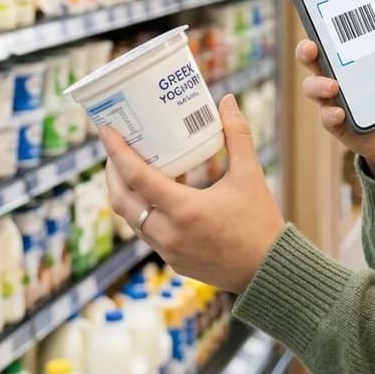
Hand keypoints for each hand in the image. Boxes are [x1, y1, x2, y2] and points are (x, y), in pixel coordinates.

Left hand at [99, 94, 284, 292]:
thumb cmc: (260, 222)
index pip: (137, 178)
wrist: (268, 271)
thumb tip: (226, 101)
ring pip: (132, 218)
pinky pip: (148, 232)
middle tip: (116, 147)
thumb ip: (237, 135)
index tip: (106, 130)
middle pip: (122, 200)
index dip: (117, 152)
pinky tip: (159, 194)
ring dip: (127, 192)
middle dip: (113, 171)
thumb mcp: (250, 175)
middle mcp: (169, 233)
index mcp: (184, 210)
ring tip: (134, 166)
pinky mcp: (172, 261)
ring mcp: (168, 251)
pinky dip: (146, 210)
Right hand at [297, 18, 374, 180]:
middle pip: (310, 61)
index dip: (317, 29)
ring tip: (333, 86)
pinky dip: (331, 114)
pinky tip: (340, 113)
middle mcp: (334, 77)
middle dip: (305, 52)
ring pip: (312, 88)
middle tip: (312, 48)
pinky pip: (327, 118)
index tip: (317, 19)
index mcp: (348, 60)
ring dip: (318, 85)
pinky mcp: (338, 124)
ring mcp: (333, 101)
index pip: (327, 39)